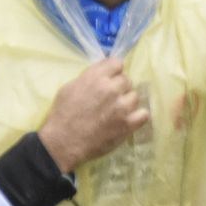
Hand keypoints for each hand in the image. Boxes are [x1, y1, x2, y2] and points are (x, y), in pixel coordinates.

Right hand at [37, 56, 149, 172]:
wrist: (64, 142)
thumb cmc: (62, 115)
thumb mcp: (69, 88)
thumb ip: (88, 78)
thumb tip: (101, 75)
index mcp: (96, 77)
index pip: (117, 63)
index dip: (113, 72)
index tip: (109, 79)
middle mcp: (112, 89)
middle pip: (127, 80)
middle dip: (119, 88)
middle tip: (110, 99)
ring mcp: (122, 107)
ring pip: (135, 96)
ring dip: (127, 102)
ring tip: (117, 111)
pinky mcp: (128, 124)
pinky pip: (144, 114)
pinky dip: (138, 116)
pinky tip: (129, 119)